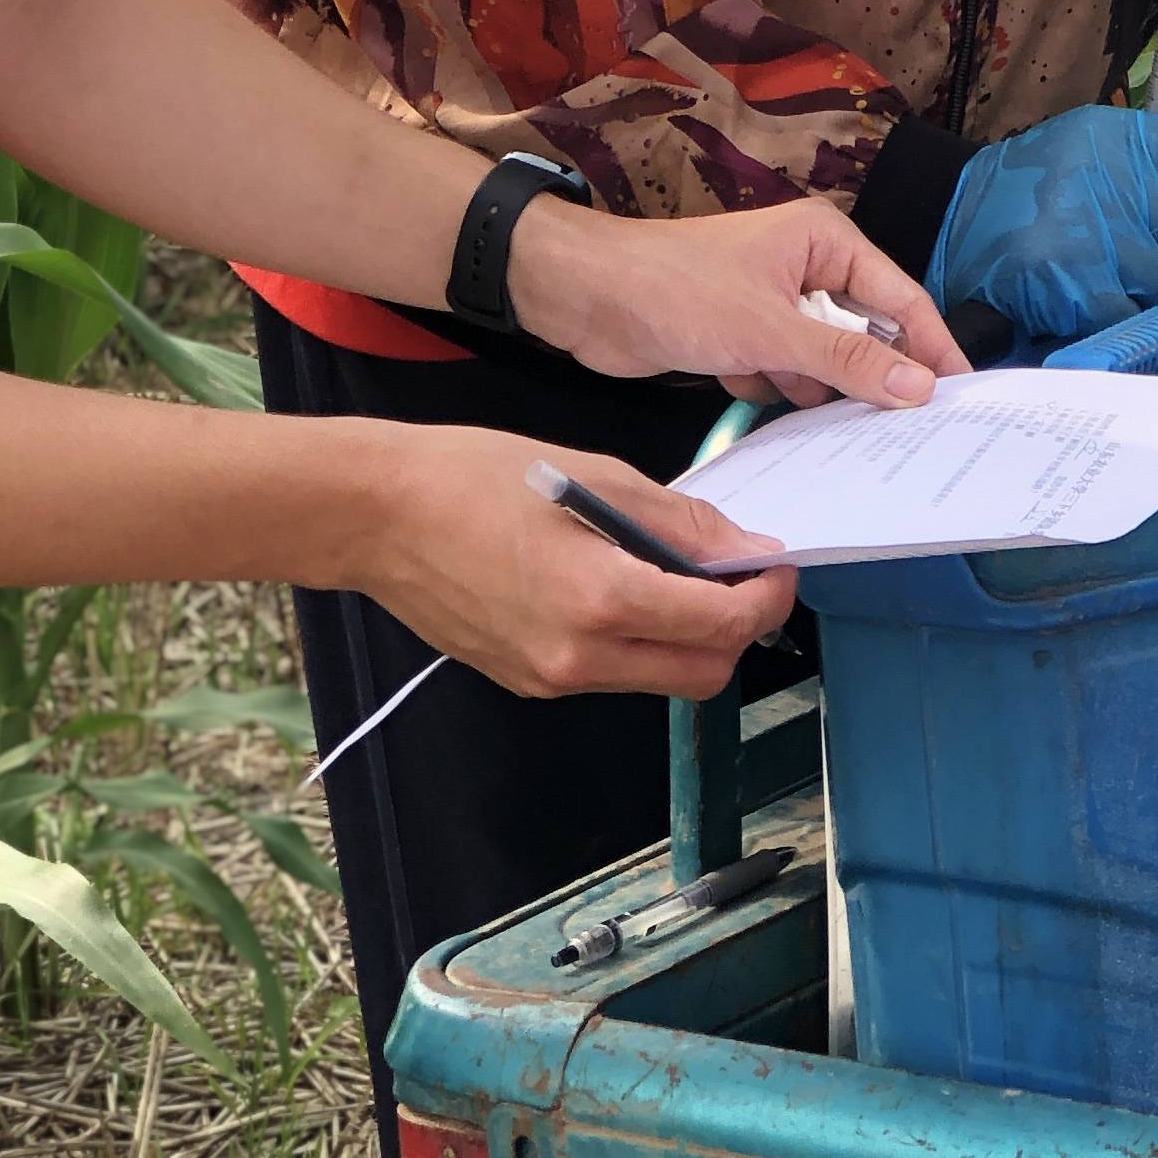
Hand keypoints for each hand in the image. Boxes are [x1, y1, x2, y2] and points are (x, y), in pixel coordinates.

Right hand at [346, 427, 797, 700]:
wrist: (379, 515)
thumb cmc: (475, 476)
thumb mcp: (594, 475)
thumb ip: (678, 521)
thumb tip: (744, 547)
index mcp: (602, 599)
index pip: (722, 625)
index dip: (766, 597)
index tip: (777, 566)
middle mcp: (580, 658)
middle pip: (703, 673)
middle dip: (738, 630)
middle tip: (738, 576)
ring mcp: (551, 680)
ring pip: (658, 679)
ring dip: (687, 638)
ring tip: (672, 573)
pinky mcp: (528, 683)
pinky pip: (609, 674)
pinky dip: (634, 641)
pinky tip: (615, 586)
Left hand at [506, 193, 966, 408]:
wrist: (583, 297)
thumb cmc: (676, 290)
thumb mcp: (771, 330)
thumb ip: (847, 359)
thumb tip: (920, 387)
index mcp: (825, 243)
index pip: (900, 298)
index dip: (933, 347)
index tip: (965, 398)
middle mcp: (806, 269)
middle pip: (866, 331)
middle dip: (876, 378)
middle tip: (915, 435)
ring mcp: (772, 305)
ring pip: (824, 361)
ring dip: (824, 393)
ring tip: (849, 434)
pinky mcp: (742, 338)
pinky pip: (785, 376)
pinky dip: (781, 395)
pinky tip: (772, 411)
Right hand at [928, 91, 1157, 344]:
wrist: (954, 215)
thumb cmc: (1042, 180)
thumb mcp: (1106, 139)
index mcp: (1128, 136)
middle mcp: (1118, 180)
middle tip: (1126, 242)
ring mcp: (1100, 236)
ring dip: (1140, 286)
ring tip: (1096, 265)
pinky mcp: (1081, 287)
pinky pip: (1131, 315)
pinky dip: (1110, 313)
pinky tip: (1077, 290)